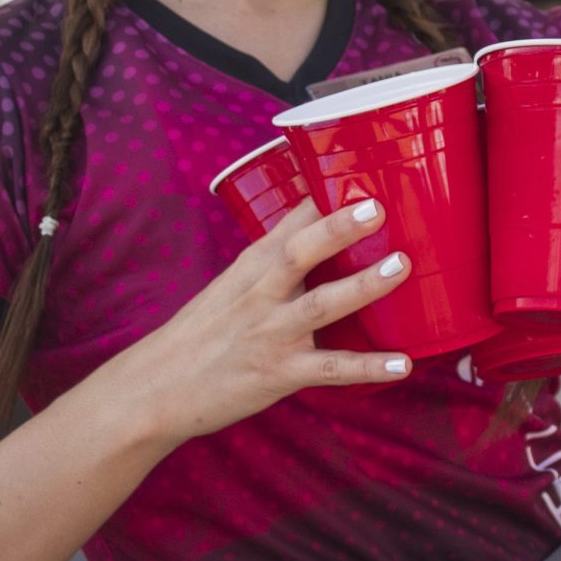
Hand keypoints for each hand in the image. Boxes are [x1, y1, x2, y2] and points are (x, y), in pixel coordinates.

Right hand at [121, 196, 411, 444]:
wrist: (158, 387)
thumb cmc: (201, 333)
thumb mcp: (231, 285)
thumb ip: (274, 259)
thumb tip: (318, 224)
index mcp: (252, 267)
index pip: (291, 222)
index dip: (326, 198)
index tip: (362, 173)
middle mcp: (261, 295)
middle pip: (299, 253)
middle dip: (338, 229)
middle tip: (377, 207)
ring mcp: (271, 334)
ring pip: (321, 306)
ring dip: (363, 286)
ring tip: (401, 266)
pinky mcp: (279, 373)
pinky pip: (331, 370)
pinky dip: (368, 368)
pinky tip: (402, 365)